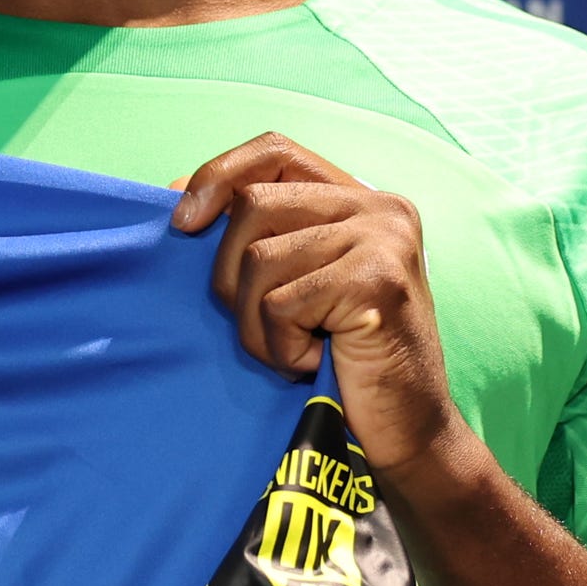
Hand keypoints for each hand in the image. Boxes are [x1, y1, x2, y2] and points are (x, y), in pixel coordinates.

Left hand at [171, 133, 473, 486]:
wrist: (409, 435)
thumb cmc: (343, 365)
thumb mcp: (300, 285)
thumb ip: (261, 236)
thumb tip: (177, 194)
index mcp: (361, 200)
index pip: (276, 150)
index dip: (219, 174)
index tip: (183, 224)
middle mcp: (380, 208)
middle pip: (252, 205)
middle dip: (231, 276)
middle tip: (265, 328)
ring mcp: (383, 240)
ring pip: (258, 259)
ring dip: (257, 325)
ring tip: (296, 351)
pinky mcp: (377, 281)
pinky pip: (279, 304)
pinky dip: (280, 347)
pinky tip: (314, 364)